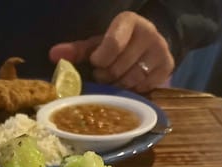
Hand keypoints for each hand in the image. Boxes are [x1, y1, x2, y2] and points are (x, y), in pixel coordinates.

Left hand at [49, 11, 174, 92]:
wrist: (150, 43)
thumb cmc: (118, 44)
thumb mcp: (97, 44)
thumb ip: (77, 50)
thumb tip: (53, 55)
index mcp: (128, 21)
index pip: (111, 45)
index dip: (100, 60)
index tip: (97, 63)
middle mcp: (148, 32)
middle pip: (119, 68)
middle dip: (107, 76)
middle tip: (106, 74)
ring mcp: (160, 50)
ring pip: (131, 81)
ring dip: (119, 86)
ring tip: (117, 79)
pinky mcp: (168, 66)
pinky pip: (144, 88)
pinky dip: (134, 90)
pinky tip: (130, 83)